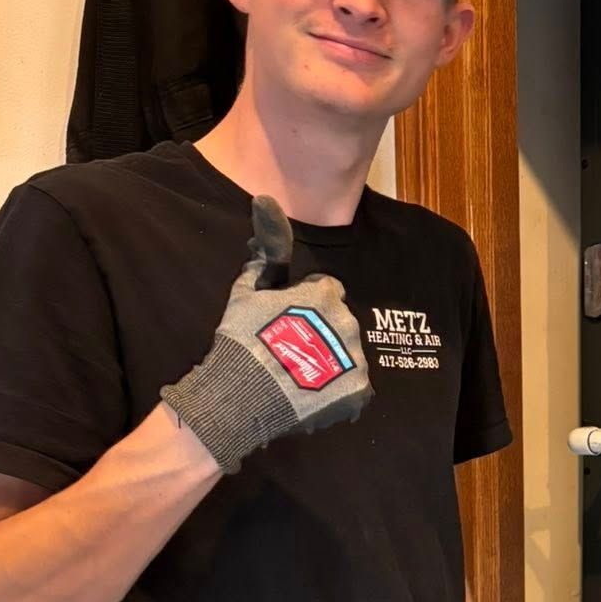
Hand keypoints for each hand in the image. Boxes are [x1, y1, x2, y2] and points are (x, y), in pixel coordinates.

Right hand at [160, 195, 372, 473]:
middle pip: (341, 322)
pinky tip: (314, 396)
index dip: (306, 306)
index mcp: (326, 294)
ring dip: (332, 363)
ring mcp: (356, 358)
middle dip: (322, 333)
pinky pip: (355, 387)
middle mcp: (348, 321)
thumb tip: (265, 204)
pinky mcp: (359, 390)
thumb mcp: (245, 292)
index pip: (327, 292)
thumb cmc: (241, 341)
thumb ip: (264, 256)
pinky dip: (339, 392)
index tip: (287, 322)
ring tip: (300, 378)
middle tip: (291, 352)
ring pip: (350, 354)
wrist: (242, 396)